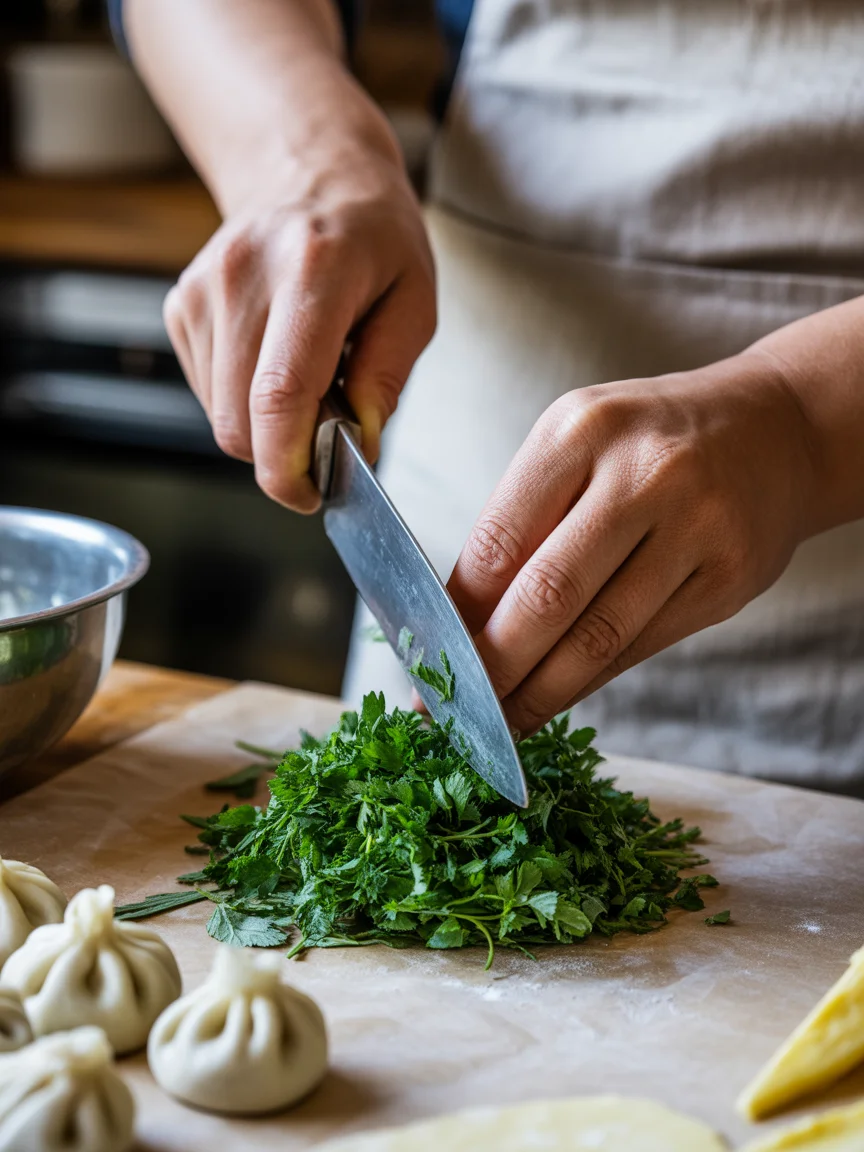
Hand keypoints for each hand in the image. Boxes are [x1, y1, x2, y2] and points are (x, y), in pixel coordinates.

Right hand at [164, 136, 434, 511]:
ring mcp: (203, 288)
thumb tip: (356, 446)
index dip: (288, 465)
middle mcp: (244, 275)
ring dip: (265, 426)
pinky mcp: (181, 304)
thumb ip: (387, 376)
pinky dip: (244, 401)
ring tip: (309, 382)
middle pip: (239, 419)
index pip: (279, 393)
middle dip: (282, 455)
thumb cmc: (373, 238)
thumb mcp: (414, 299)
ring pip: (219, 414)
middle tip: (328, 435)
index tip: (310, 494)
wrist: (308, 171)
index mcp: (314, 269)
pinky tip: (275, 362)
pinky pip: (207, 392)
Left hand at [448, 352, 817, 735]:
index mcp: (580, 430)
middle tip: (452, 712)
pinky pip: (642, 647)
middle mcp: (644, 473)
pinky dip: (589, 683)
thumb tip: (457, 620)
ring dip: (538, 693)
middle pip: (546, 595)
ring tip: (497, 726)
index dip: (455, 614)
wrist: (774, 431)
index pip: (498, 541)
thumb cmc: (649, 442)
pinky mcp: (731, 579)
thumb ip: (521, 522)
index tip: (425, 660)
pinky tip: (554, 699)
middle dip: (490, 668)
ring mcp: (697, 527)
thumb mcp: (576, 446)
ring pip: (598, 636)